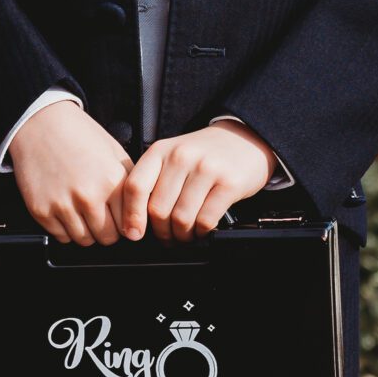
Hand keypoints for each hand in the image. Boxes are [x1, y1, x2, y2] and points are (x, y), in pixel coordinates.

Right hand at [9, 100, 132, 245]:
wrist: (41, 124)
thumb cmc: (79, 135)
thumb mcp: (115, 153)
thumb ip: (129, 183)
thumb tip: (141, 210)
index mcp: (112, 181)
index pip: (128, 225)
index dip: (126, 223)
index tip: (120, 218)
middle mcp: (88, 196)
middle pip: (107, 238)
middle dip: (107, 230)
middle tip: (101, 215)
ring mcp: (63, 205)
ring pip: (84, 240)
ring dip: (86, 230)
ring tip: (82, 211)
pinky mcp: (41, 211)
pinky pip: (61, 237)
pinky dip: (65, 229)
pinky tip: (66, 210)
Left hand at [116, 120, 274, 242]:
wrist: (246, 139)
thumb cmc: (205, 155)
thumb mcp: (173, 156)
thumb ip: (153, 181)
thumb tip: (137, 221)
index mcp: (161, 151)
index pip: (135, 187)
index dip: (132, 215)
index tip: (134, 233)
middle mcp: (181, 157)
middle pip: (158, 210)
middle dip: (162, 232)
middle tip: (168, 237)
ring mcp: (206, 169)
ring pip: (181, 219)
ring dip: (182, 236)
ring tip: (185, 235)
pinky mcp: (228, 183)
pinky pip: (206, 220)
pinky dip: (201, 232)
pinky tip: (202, 229)